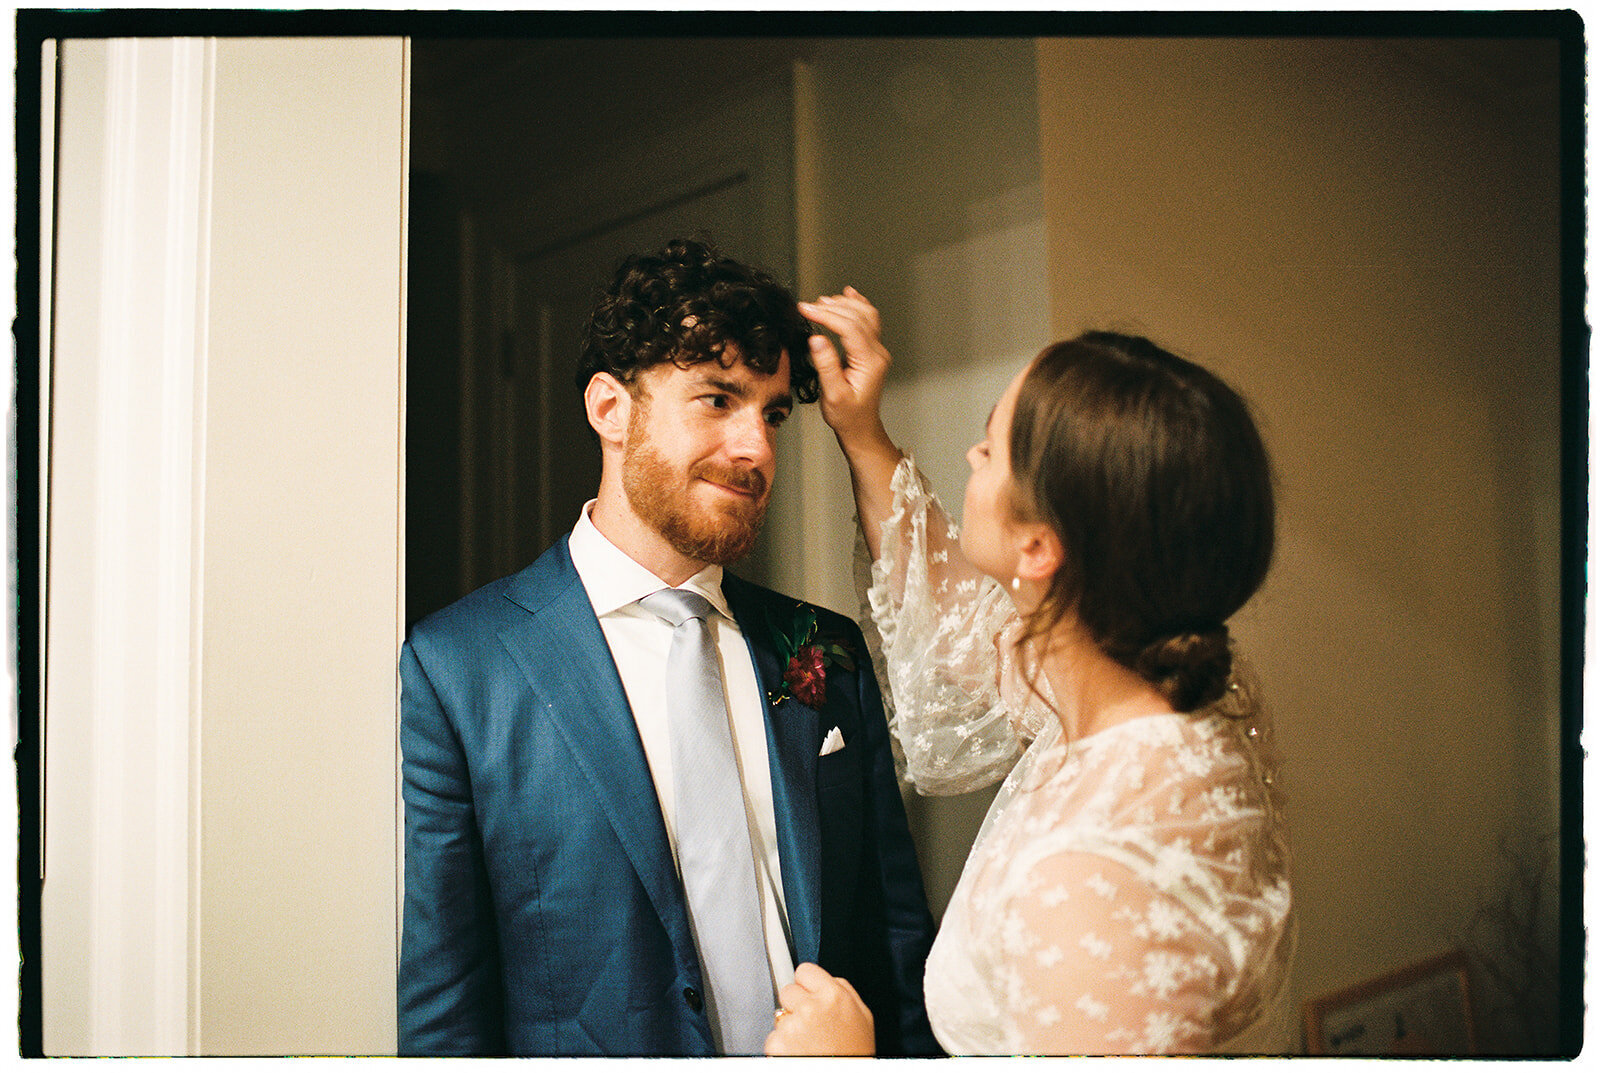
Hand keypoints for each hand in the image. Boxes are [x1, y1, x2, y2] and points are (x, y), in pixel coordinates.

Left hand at [764, 962, 874, 1055]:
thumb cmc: (855, 1053)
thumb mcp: (862, 1015)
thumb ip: (843, 989)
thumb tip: (825, 978)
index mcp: (832, 995)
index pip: (804, 970)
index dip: (807, 984)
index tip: (810, 995)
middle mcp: (810, 1007)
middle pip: (787, 990)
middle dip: (795, 1004)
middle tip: (811, 1023)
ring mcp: (792, 1027)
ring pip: (779, 1015)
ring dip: (789, 1027)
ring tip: (809, 1042)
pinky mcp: (777, 1045)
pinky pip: (773, 1037)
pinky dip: (782, 1046)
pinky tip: (799, 1052)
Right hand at [798, 288, 893, 453]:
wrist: (861, 428)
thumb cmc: (847, 416)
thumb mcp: (832, 394)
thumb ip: (826, 365)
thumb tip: (816, 339)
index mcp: (869, 363)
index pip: (849, 328)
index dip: (826, 315)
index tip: (806, 309)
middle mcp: (877, 354)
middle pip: (858, 317)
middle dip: (832, 307)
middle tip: (808, 305)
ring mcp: (877, 351)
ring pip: (866, 315)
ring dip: (844, 304)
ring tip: (822, 301)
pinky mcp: (872, 351)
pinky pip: (869, 321)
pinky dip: (858, 305)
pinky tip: (849, 295)